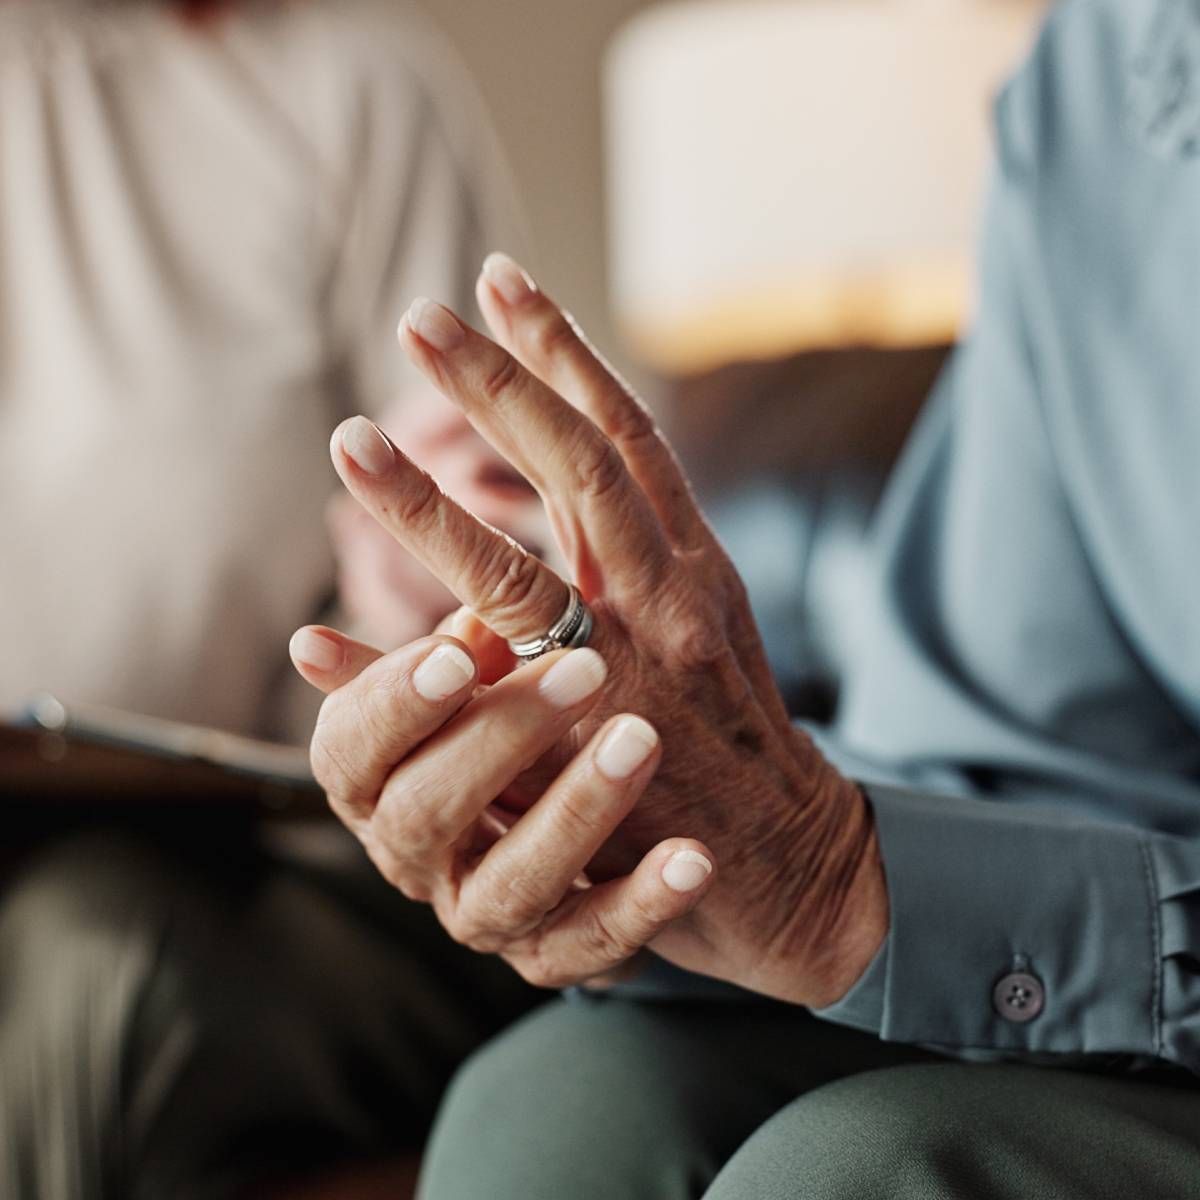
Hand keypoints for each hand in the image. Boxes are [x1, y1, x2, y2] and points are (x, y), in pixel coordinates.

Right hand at [290, 627, 715, 987]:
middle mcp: (412, 859)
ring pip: (512, 881)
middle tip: (586, 670)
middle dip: (503, 736)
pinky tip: (693, 857)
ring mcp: (479, 914)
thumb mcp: (471, 686)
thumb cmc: (504, 729)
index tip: (460, 652)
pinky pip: (594, 941)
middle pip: (427, 811)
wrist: (572, 831)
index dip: (396, 704)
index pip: (350, 750)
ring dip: (579, 809)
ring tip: (642, 741)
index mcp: (373, 784)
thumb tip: (345, 641)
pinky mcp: (552, 957)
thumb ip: (442, 656)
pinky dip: (646, 901)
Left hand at [294, 253, 886, 1005]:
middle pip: (580, 465)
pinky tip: (312, 642)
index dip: (565, 351)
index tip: (503, 280)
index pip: (627, 433)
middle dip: (499, 384)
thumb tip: (579, 472)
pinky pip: (478, 702)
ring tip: (351, 441)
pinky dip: (389, 671)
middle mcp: (669, 593)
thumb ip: (648, 546)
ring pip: (520, 575)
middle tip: (420, 316)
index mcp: (692, 557)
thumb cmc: (730, 726)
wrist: (785, 852)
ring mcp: (632, 668)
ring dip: (430, 502)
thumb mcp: (708, 615)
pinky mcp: (591, 750)